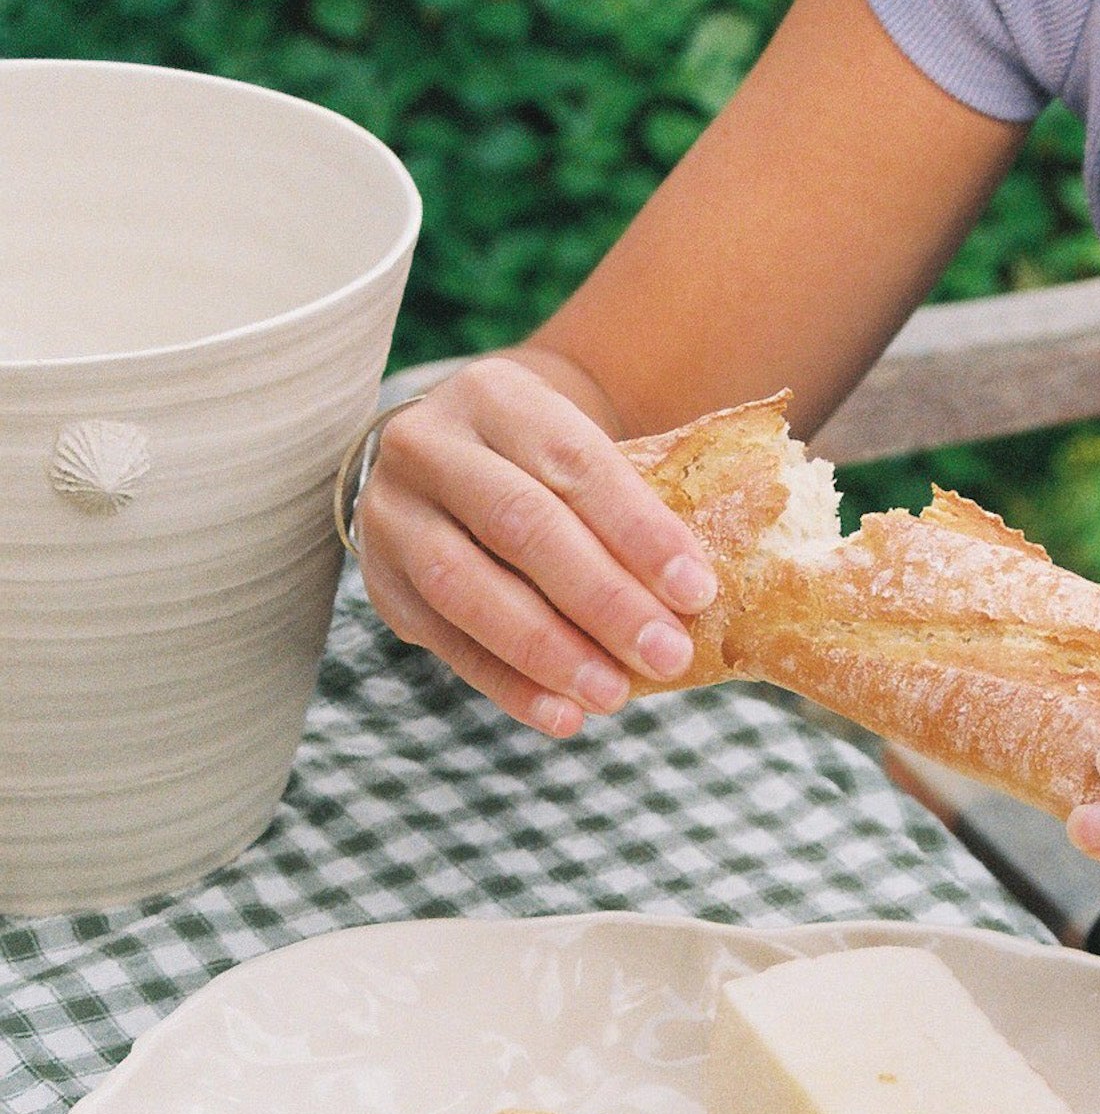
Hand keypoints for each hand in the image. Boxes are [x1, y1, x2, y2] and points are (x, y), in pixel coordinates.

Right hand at [351, 355, 717, 736]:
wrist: (454, 459)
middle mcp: (430, 444)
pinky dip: (508, 686)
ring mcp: (394, 513)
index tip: (696, 592)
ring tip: (614, 696)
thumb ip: (632, 503)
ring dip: (549, 651)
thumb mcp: (581, 451)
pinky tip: (562, 716)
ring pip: (467, 587)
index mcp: (497, 397)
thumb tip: (703, 594)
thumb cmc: (545, 467)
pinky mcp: (382, 581)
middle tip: (666, 655)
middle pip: (521, 526)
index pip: (576, 464)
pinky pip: (447, 642)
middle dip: (602, 600)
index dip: (638, 532)